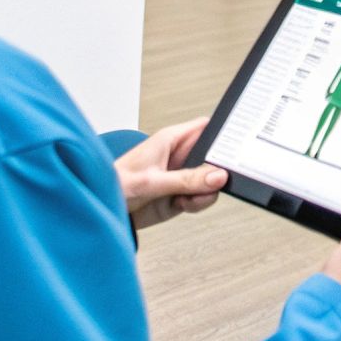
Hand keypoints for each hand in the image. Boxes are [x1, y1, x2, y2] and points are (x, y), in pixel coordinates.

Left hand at [113, 117, 228, 230]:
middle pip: (214, 157)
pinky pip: (202, 197)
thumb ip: (186, 179)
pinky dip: (198, 203)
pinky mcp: (181, 194)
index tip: (235, 149)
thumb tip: (217, 175)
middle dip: (217, 171)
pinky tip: (182, 204)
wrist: (106, 213)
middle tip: (209, 183)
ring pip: (211, 180)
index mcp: (172, 140)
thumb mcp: (153, 182)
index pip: (206, 128)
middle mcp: (180, 156)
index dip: (223, 134)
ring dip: (205, 192)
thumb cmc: (117, 185)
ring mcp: (182, 176)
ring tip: (187, 198)